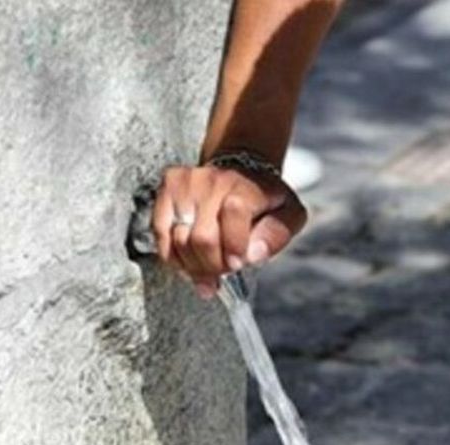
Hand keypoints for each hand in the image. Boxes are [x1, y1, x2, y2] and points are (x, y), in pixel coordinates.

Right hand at [150, 163, 307, 297]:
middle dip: (213, 265)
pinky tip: (189, 259)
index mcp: (245, 187)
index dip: (234, 247)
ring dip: (193, 265)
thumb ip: (277, 234)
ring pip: (178, 240)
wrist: (239, 170)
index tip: (237, 263)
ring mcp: (187, 182)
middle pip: (202, 238)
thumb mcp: (288, 214)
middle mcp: (213, 180)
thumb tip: (252, 255)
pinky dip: (173, 255)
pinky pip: (160, 234)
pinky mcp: (168, 186)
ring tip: (207, 267)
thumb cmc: (264, 200)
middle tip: (222, 271)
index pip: (233, 214)